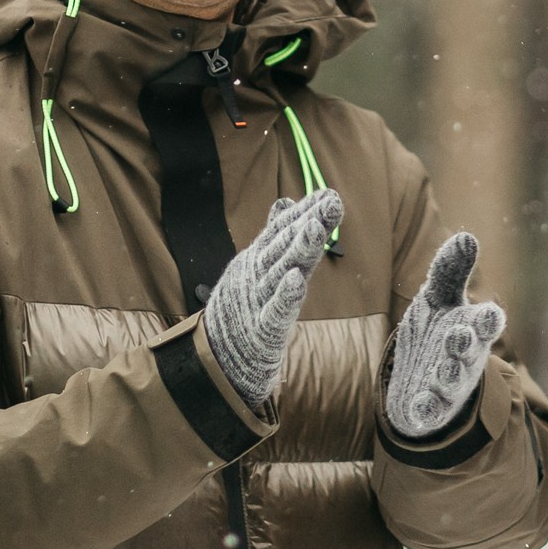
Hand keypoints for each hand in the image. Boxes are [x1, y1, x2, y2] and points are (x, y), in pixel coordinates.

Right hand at [202, 190, 344, 410]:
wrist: (217, 354)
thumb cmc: (244, 305)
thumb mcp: (257, 266)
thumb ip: (274, 235)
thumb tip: (284, 201)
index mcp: (258, 260)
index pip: (282, 231)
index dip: (305, 212)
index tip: (329, 194)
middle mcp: (257, 275)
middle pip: (284, 246)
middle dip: (307, 222)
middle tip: (331, 202)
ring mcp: (257, 301)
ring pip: (280, 272)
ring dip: (298, 250)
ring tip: (315, 227)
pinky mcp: (261, 331)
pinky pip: (274, 313)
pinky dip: (285, 296)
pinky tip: (296, 279)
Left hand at [385, 232, 507, 438]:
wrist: (421, 379)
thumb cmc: (437, 331)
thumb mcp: (439, 299)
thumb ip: (451, 271)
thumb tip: (467, 236)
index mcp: (472, 328)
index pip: (486, 323)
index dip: (487, 320)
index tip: (488, 314)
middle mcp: (466, 356)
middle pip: (469, 351)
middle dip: (464, 344)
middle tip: (457, 336)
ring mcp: (450, 383)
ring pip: (452, 380)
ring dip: (447, 376)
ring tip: (439, 374)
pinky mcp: (432, 406)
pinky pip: (431, 409)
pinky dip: (426, 410)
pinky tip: (419, 409)